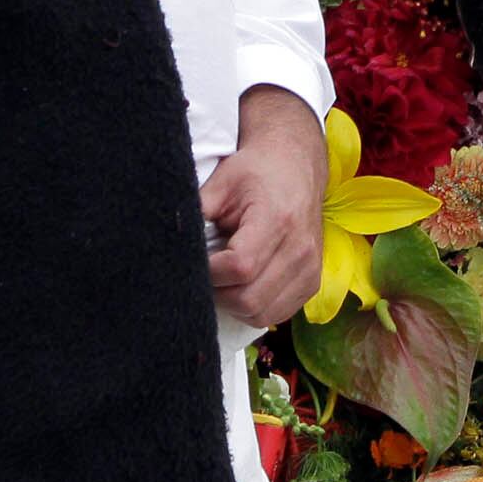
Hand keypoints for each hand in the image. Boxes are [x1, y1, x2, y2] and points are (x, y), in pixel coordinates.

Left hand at [201, 85, 328, 327]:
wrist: (296, 167)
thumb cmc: (256, 172)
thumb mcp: (222, 181)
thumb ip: (197, 213)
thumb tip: (170, 245)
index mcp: (278, 221)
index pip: (239, 268)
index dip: (210, 272)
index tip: (196, 261)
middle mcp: (300, 250)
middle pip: (249, 299)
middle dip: (217, 292)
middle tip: (204, 274)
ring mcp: (309, 270)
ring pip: (261, 314)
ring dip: (233, 304)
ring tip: (222, 279)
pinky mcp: (312, 283)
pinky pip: (276, 314)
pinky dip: (253, 308)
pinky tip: (241, 285)